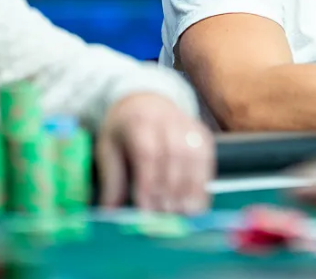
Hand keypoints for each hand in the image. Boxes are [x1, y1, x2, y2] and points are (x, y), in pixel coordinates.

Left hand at [96, 93, 213, 213]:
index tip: (146, 208)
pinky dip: (203, 183)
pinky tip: (197, 202)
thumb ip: (112, 179)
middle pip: (175, 155)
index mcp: (139, 122)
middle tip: (165, 215)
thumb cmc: (125, 128)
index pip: (148, 152)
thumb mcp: (108, 148)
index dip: (149, 181)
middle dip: (171, 188)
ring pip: (195, 157)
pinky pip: (207, 159)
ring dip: (191, 188)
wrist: (146, 101)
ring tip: (183, 212)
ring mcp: (189, 126)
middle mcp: (167, 120)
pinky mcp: (202, 134)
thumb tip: (110, 213)